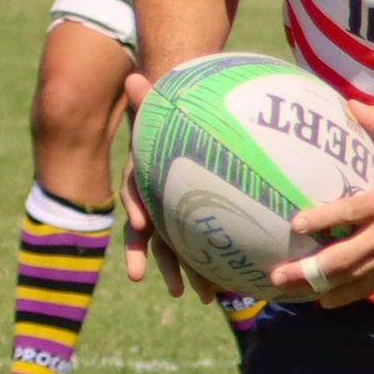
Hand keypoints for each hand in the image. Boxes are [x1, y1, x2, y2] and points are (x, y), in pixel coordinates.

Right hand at [120, 72, 222, 304]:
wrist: (183, 126)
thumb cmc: (175, 118)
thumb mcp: (161, 107)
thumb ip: (148, 96)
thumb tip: (133, 75)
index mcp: (147, 179)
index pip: (136, 196)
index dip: (136, 210)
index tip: (137, 223)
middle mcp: (159, 203)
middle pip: (160, 238)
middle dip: (169, 265)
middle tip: (179, 291)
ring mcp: (178, 214)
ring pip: (185, 250)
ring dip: (195, 274)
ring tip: (210, 298)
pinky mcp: (199, 218)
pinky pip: (210, 242)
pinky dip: (223, 260)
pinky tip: (240, 279)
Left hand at [270, 104, 373, 307]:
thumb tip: (350, 104)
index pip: (348, 212)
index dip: (322, 219)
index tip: (296, 224)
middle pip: (341, 259)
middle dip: (307, 270)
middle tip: (277, 274)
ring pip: (349, 281)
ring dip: (318, 289)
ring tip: (289, 292)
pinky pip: (365, 289)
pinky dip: (343, 297)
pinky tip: (322, 301)